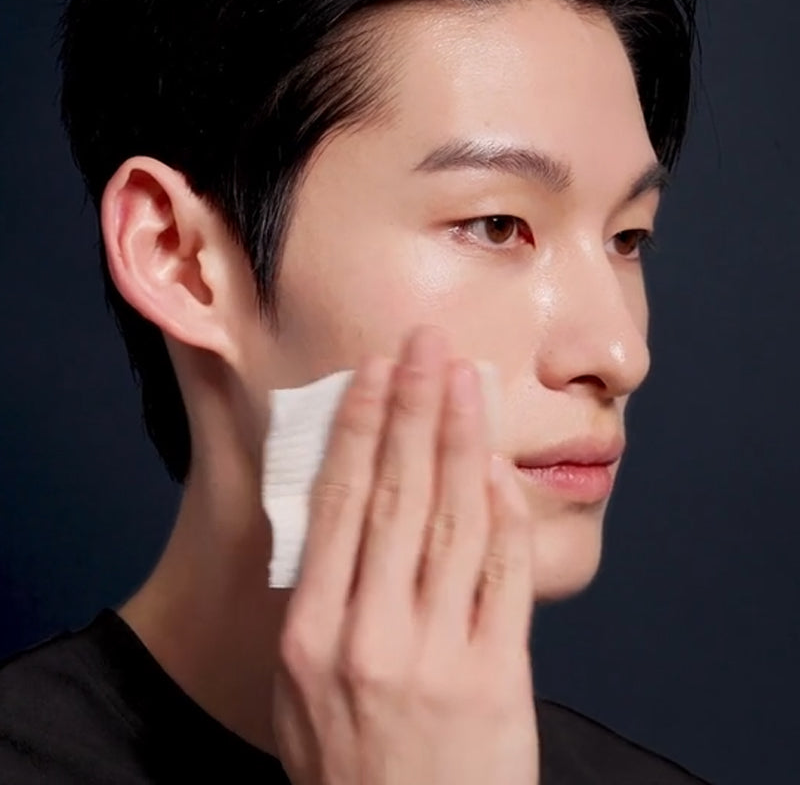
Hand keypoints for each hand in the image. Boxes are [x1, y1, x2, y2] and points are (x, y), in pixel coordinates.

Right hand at [273, 325, 538, 784]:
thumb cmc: (348, 765)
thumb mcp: (298, 688)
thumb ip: (318, 601)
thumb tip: (342, 513)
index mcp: (310, 634)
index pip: (336, 504)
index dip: (357, 429)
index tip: (373, 373)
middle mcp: (369, 635)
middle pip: (395, 495)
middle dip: (412, 409)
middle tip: (426, 346)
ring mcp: (436, 654)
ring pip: (452, 520)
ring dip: (460, 441)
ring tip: (466, 381)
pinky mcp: (495, 675)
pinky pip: (502, 574)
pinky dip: (503, 513)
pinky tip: (498, 466)